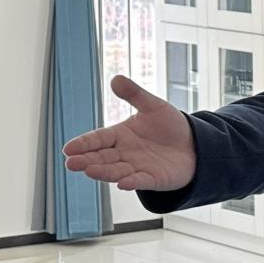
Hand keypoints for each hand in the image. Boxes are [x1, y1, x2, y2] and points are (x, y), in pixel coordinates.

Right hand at [62, 75, 195, 191]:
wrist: (195, 144)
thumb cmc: (171, 126)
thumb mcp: (153, 106)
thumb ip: (135, 94)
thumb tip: (116, 79)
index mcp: (120, 135)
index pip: (97, 139)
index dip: (83, 144)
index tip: (68, 149)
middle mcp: (124, 153)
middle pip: (101, 157)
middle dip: (86, 160)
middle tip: (71, 163)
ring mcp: (137, 167)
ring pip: (116, 171)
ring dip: (103, 172)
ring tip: (90, 171)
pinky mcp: (153, 179)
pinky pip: (141, 181)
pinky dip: (132, 182)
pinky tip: (123, 183)